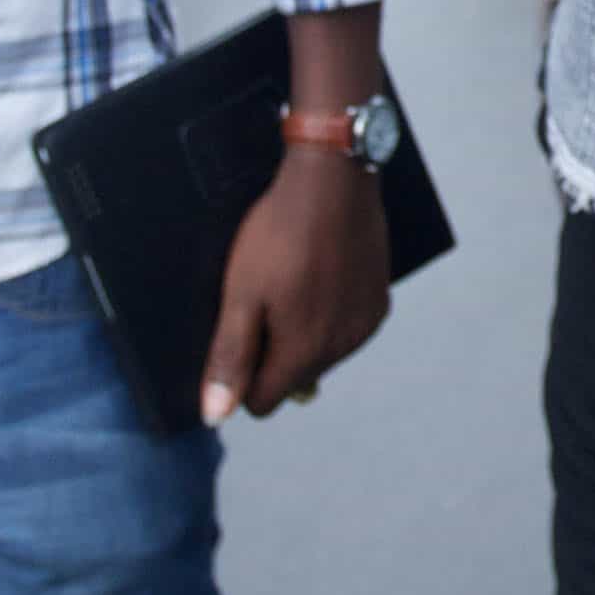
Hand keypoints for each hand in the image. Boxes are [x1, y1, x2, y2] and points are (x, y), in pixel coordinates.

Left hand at [202, 141, 390, 422]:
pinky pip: (346, 330)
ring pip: (321, 355)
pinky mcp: (379, 302)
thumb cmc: (280, 234)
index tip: (239, 335)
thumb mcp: (241, 293)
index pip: (263, 402)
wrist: (334, 178)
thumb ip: (230, 358)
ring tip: (292, 282)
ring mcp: (365, 326)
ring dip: (303, 334)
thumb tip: (215, 416)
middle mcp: (341, 349)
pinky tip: (319, 275)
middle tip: (262, 300)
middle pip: (294, 379)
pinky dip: (330, 315)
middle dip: (273, 353)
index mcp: (304, 352)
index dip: (243, 376)